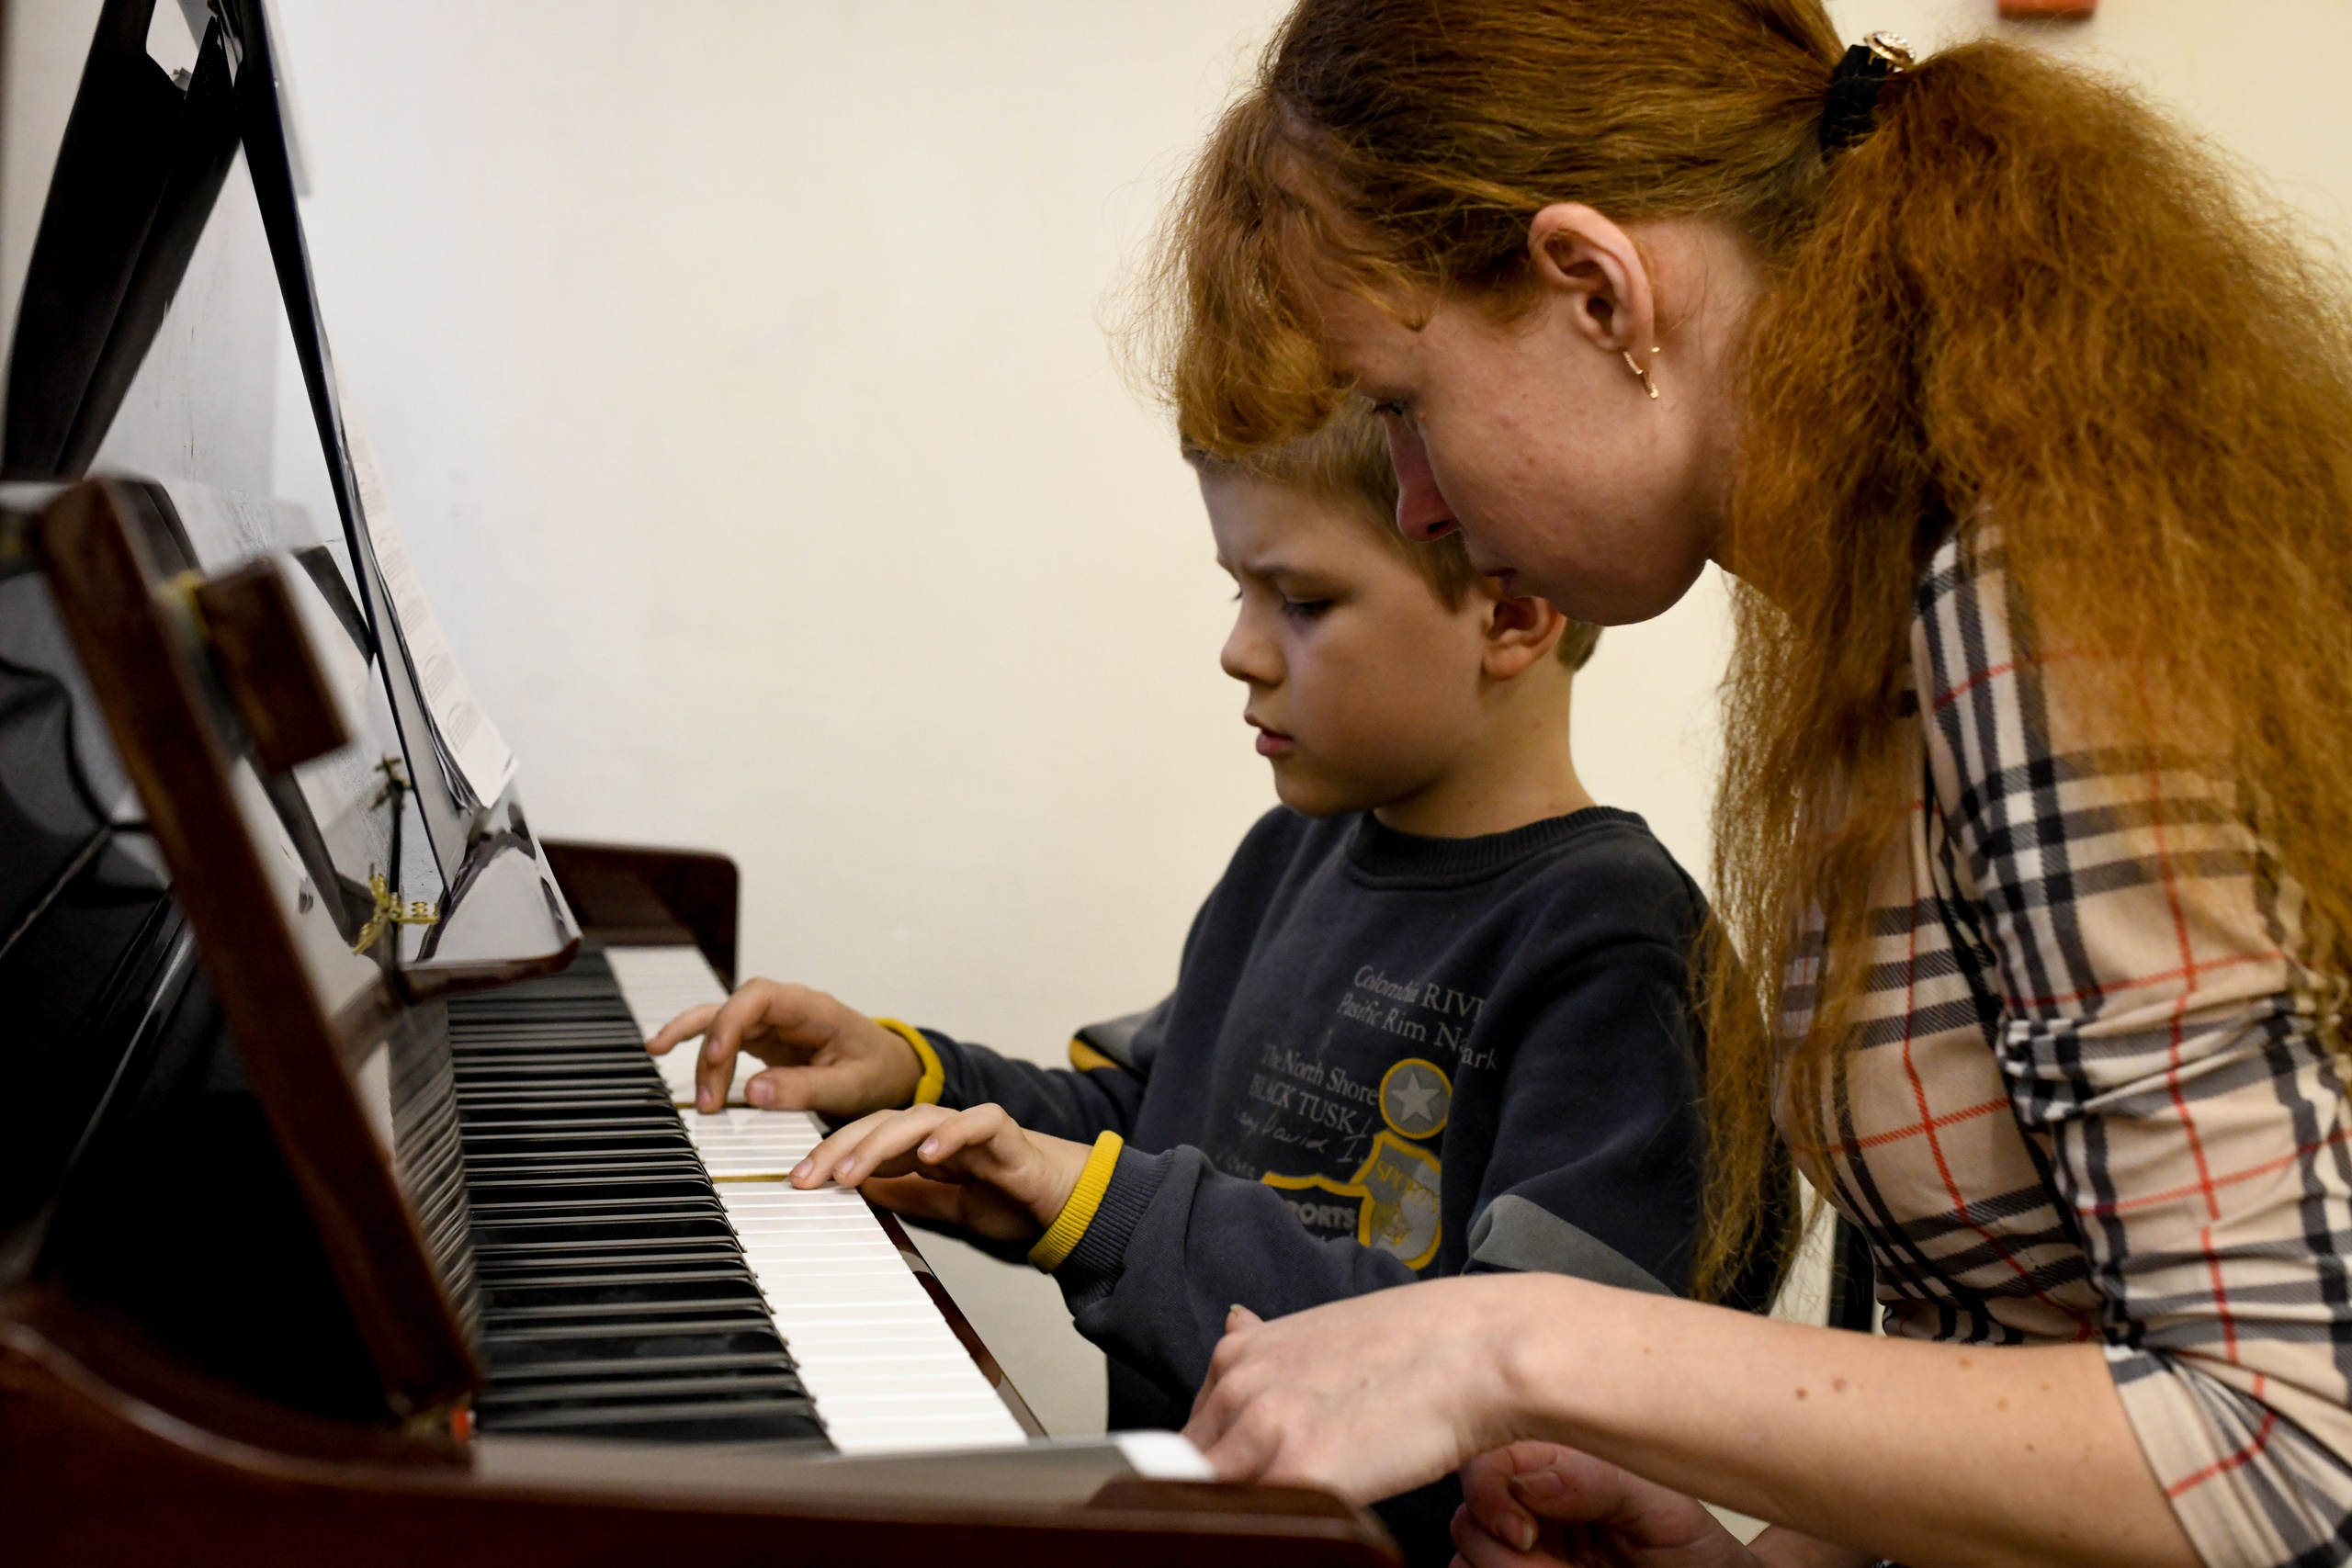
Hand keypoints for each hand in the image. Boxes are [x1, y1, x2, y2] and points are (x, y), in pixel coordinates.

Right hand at [644, 979, 920, 1114]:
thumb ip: (804, 1088)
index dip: (732, 1019)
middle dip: (714, 1051)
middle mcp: (787, 1008)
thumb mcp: (851, 1086)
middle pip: (734, 1011)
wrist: (892, 1070)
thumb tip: (753, 1092)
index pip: (760, 996)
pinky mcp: (764, 1040)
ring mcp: (773, 1022)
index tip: (718, 1053)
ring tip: (701, 1101)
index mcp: (813, 1008)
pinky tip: (661, 1048)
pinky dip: (696, 1043)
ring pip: (722, 1024)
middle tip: (711, 1100)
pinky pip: (723, 1036)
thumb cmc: (878, 1071)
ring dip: (704, 1059)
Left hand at [789, 1102, 1093, 1245]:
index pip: (867, 1138)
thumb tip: (856, 1194)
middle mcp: (940, 1130)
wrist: (1063, 1201)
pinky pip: (976, 1123)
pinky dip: (951, 1134)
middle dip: (840, 1147)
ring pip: (918, 1118)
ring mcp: (970, 1126)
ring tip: (852, 1170)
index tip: (798, 1182)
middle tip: (809, 1177)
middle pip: (882, 1122)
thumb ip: (903, 1195)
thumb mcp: (941, 1206)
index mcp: (921, 1145)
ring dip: (881, 1143)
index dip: (831, 1155)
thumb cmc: (1007, 1199)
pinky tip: (927, 1154)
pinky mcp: (1004, 1132)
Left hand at [1183, 1276, 1549, 1502]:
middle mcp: (1238, 1388)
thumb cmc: (1414, 1344)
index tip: (1242, 1481)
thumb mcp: (1319, 1328)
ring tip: (1295, 1510)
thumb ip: (1267, 1345)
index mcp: (1238, 1355)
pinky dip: (1276, 1529)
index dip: (1215, 1466)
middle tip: (1275, 1496)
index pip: (1188, 1435)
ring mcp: (1263, 1433)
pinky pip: (1258, 1520)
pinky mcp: (1300, 1476)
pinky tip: (1312, 1525)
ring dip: (1242, 1512)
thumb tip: (1234, 1321)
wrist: (1475, 1349)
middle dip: (1219, 1491)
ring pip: (1214, 1500)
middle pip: (1191, 1469)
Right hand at [1453, 1441, 1758, 1567]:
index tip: (1525, 1535)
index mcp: (1556, 1460)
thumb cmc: (1692, 1545)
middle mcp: (1528, 1499)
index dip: (1490, 1496)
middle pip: (1467, 1517)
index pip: (1485, 1459)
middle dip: (1503, 1552)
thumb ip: (1594, 1479)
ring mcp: (1520, 1544)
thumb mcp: (1661, 1504)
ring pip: (1466, 1557)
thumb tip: (1530, 1477)